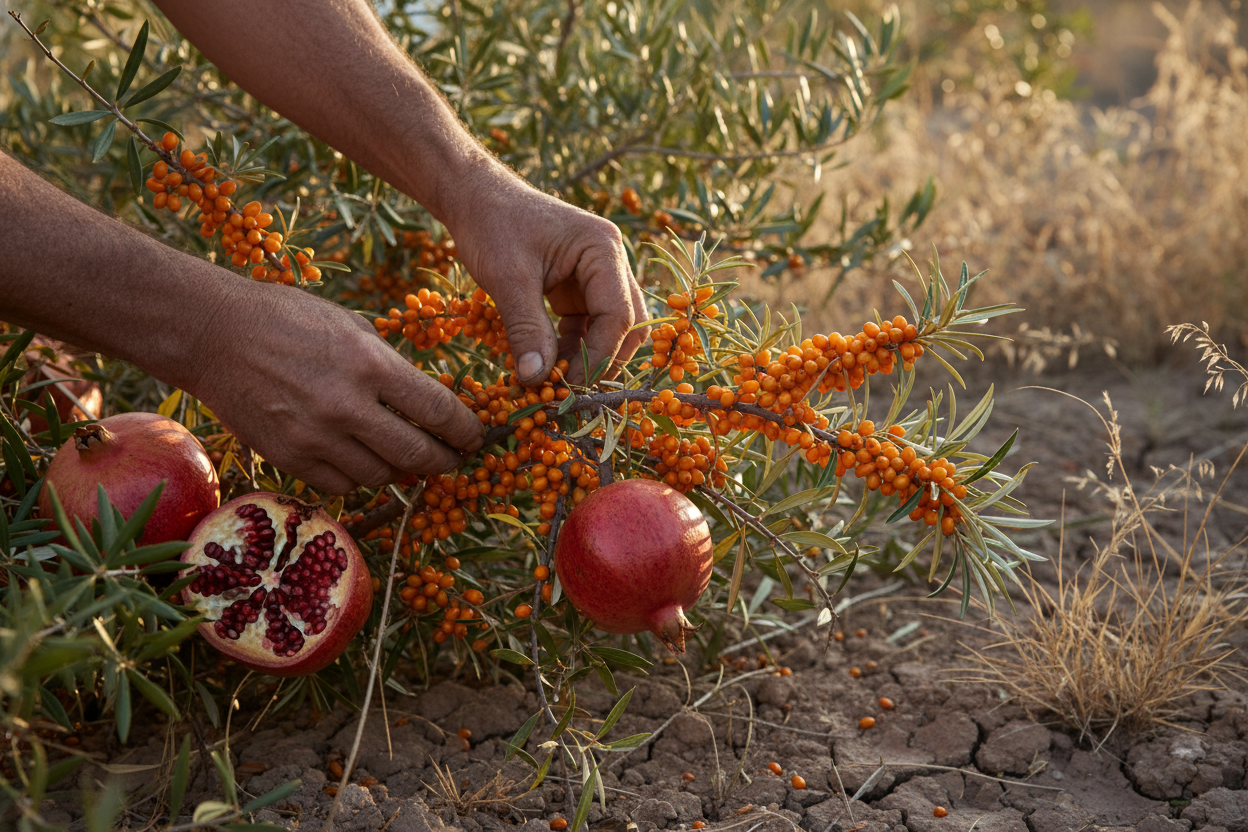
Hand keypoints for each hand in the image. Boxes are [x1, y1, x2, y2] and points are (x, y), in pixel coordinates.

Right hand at [185, 280, 484, 493]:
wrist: (213, 335)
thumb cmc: (286, 318)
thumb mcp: (350, 324)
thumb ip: (388, 363)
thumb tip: (423, 397)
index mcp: (370, 364)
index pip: (438, 410)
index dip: (465, 430)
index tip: (475, 435)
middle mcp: (348, 405)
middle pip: (418, 454)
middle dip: (445, 460)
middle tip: (454, 459)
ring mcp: (317, 437)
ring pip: (381, 475)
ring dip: (400, 470)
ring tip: (405, 459)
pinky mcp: (289, 457)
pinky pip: (341, 485)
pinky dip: (358, 477)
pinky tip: (360, 461)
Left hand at [445, 169, 649, 384]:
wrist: (474, 198)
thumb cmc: (491, 225)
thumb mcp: (507, 279)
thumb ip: (526, 329)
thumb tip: (536, 380)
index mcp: (602, 249)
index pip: (619, 315)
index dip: (599, 356)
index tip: (569, 386)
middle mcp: (610, 262)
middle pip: (628, 324)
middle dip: (603, 360)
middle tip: (569, 390)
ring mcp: (598, 275)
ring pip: (611, 329)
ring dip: (587, 356)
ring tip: (555, 380)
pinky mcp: (579, 287)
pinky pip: (588, 326)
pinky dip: (572, 347)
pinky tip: (547, 363)